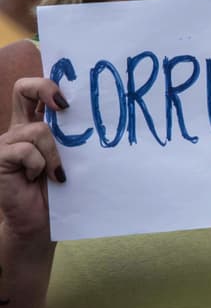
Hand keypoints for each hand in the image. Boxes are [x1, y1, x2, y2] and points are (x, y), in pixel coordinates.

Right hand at [0, 77, 68, 243]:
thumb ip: (75, 136)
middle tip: (64, 106)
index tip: (72, 99)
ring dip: (54, 153)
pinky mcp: (1, 159)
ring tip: (56, 173)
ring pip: (38, 130)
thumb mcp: (72, 157)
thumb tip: (102, 115)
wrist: (41, 222)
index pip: (37, 90)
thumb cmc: (61, 190)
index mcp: (37, 123)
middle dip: (45, 87)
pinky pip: (26, 151)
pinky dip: (40, 165)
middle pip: (23, 88)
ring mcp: (8, 143)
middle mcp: (20, 128)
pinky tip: (40, 179)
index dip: (52, 84)